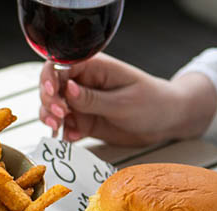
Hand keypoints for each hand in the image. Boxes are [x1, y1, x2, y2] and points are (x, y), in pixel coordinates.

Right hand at [39, 53, 216, 144]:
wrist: (168, 122)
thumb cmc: (152, 103)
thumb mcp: (122, 102)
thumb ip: (92, 98)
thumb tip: (66, 88)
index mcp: (95, 67)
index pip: (61, 66)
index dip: (50, 79)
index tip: (52, 94)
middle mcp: (84, 83)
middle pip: (52, 87)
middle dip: (48, 102)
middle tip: (58, 117)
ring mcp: (83, 102)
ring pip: (54, 107)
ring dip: (51, 117)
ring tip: (58, 128)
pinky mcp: (85, 120)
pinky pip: (65, 125)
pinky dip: (63, 132)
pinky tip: (71, 138)